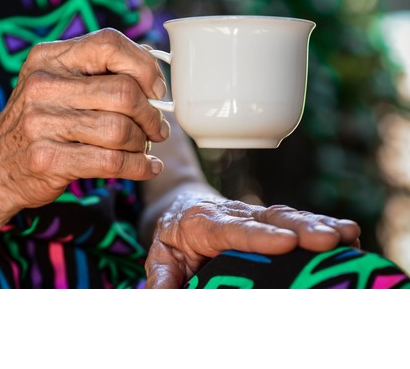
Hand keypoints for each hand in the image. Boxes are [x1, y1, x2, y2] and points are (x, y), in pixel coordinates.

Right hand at [0, 28, 169, 213]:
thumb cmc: (40, 122)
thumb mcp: (57, 84)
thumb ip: (97, 71)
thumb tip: (152, 65)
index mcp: (49, 57)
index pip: (110, 43)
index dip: (144, 66)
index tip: (157, 90)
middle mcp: (43, 85)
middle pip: (124, 92)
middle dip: (151, 114)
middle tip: (157, 128)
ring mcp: (42, 123)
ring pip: (121, 129)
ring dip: (143, 142)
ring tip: (145, 146)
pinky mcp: (48, 159)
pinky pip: (112, 162)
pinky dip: (140, 167)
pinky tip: (148, 167)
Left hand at [144, 193, 360, 287]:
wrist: (183, 205)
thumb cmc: (174, 235)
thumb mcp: (161, 256)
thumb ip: (162, 278)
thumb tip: (158, 300)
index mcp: (204, 222)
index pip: (231, 229)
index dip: (258, 235)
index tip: (285, 242)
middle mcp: (234, 214)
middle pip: (268, 218)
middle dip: (299, 227)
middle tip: (328, 239)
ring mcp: (254, 215)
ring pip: (286, 215)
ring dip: (317, 224)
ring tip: (347, 234)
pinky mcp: (269, 220)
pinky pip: (295, 219)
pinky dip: (321, 224)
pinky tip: (346, 234)